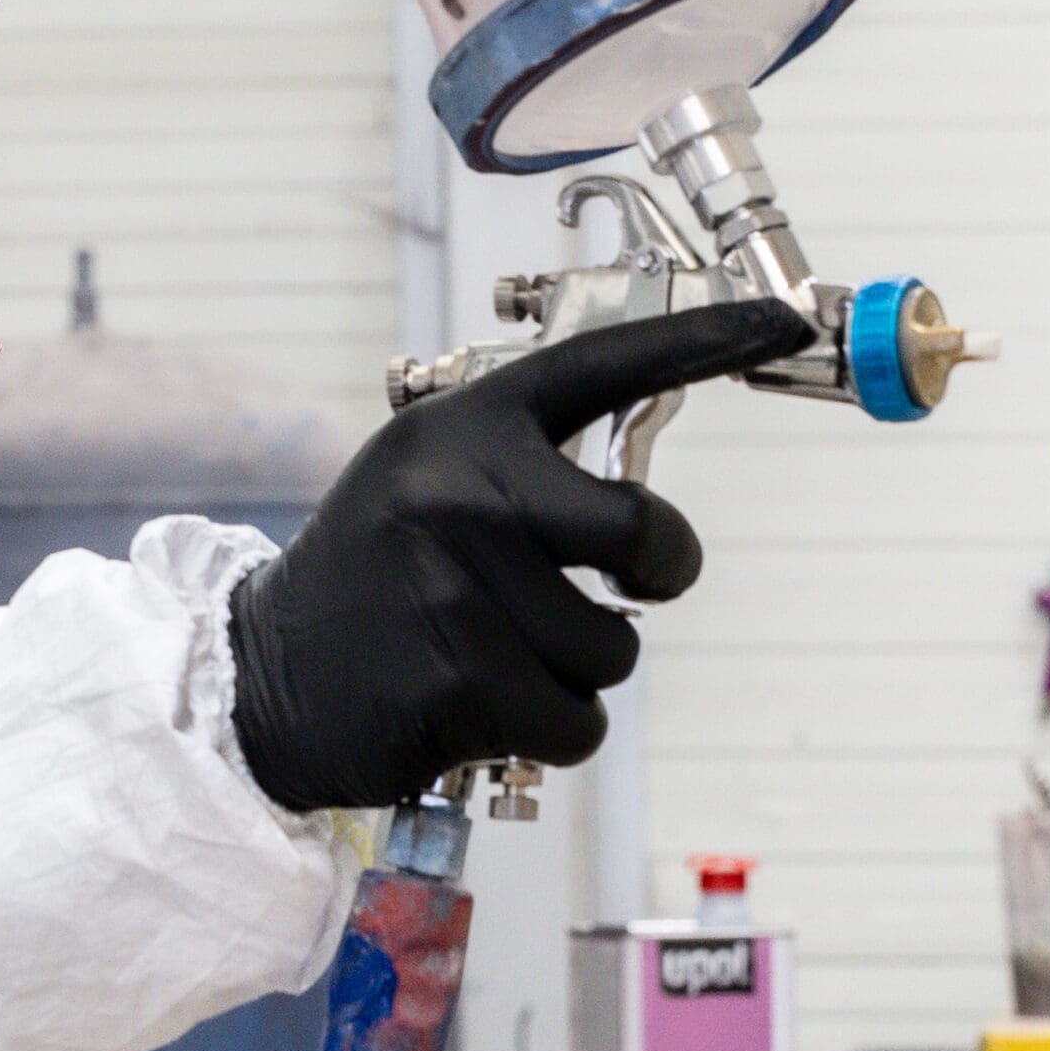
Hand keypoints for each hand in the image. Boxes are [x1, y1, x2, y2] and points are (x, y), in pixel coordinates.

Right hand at [228, 299, 814, 812]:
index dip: (706, 339)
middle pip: (647, 534)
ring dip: (575, 669)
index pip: (604, 365)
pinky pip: (579, 721)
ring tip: (493, 650)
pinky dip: (549, 728)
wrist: (264, 675)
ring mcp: (461, 587)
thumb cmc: (375, 575)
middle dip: (660, 573)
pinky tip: (481, 704)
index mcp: (464, 426)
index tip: (784, 322)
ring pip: (614, 649)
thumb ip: (523, 468)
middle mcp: (464, 492)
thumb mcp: (425, 480)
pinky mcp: (464, 683)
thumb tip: (645, 513)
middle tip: (629, 589)